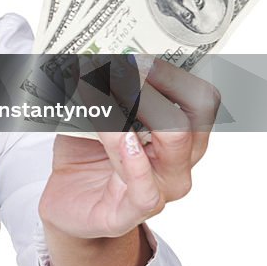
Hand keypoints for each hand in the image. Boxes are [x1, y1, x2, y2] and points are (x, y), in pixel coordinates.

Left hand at [39, 57, 220, 239]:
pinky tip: (122, 137)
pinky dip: (134, 158)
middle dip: (161, 84)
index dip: (176, 73)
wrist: (66, 203)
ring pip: (174, 144)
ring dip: (138, 108)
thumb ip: (97, 87)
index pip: (200, 100)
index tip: (140, 53)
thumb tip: (89, 51)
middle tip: (124, 65)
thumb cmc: (85, 155)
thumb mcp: (90, 113)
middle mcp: (176, 164)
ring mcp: (159, 191)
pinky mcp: (129, 214)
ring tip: (106, 88)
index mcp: (176, 137)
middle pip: (193, 117)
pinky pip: (146, 190)